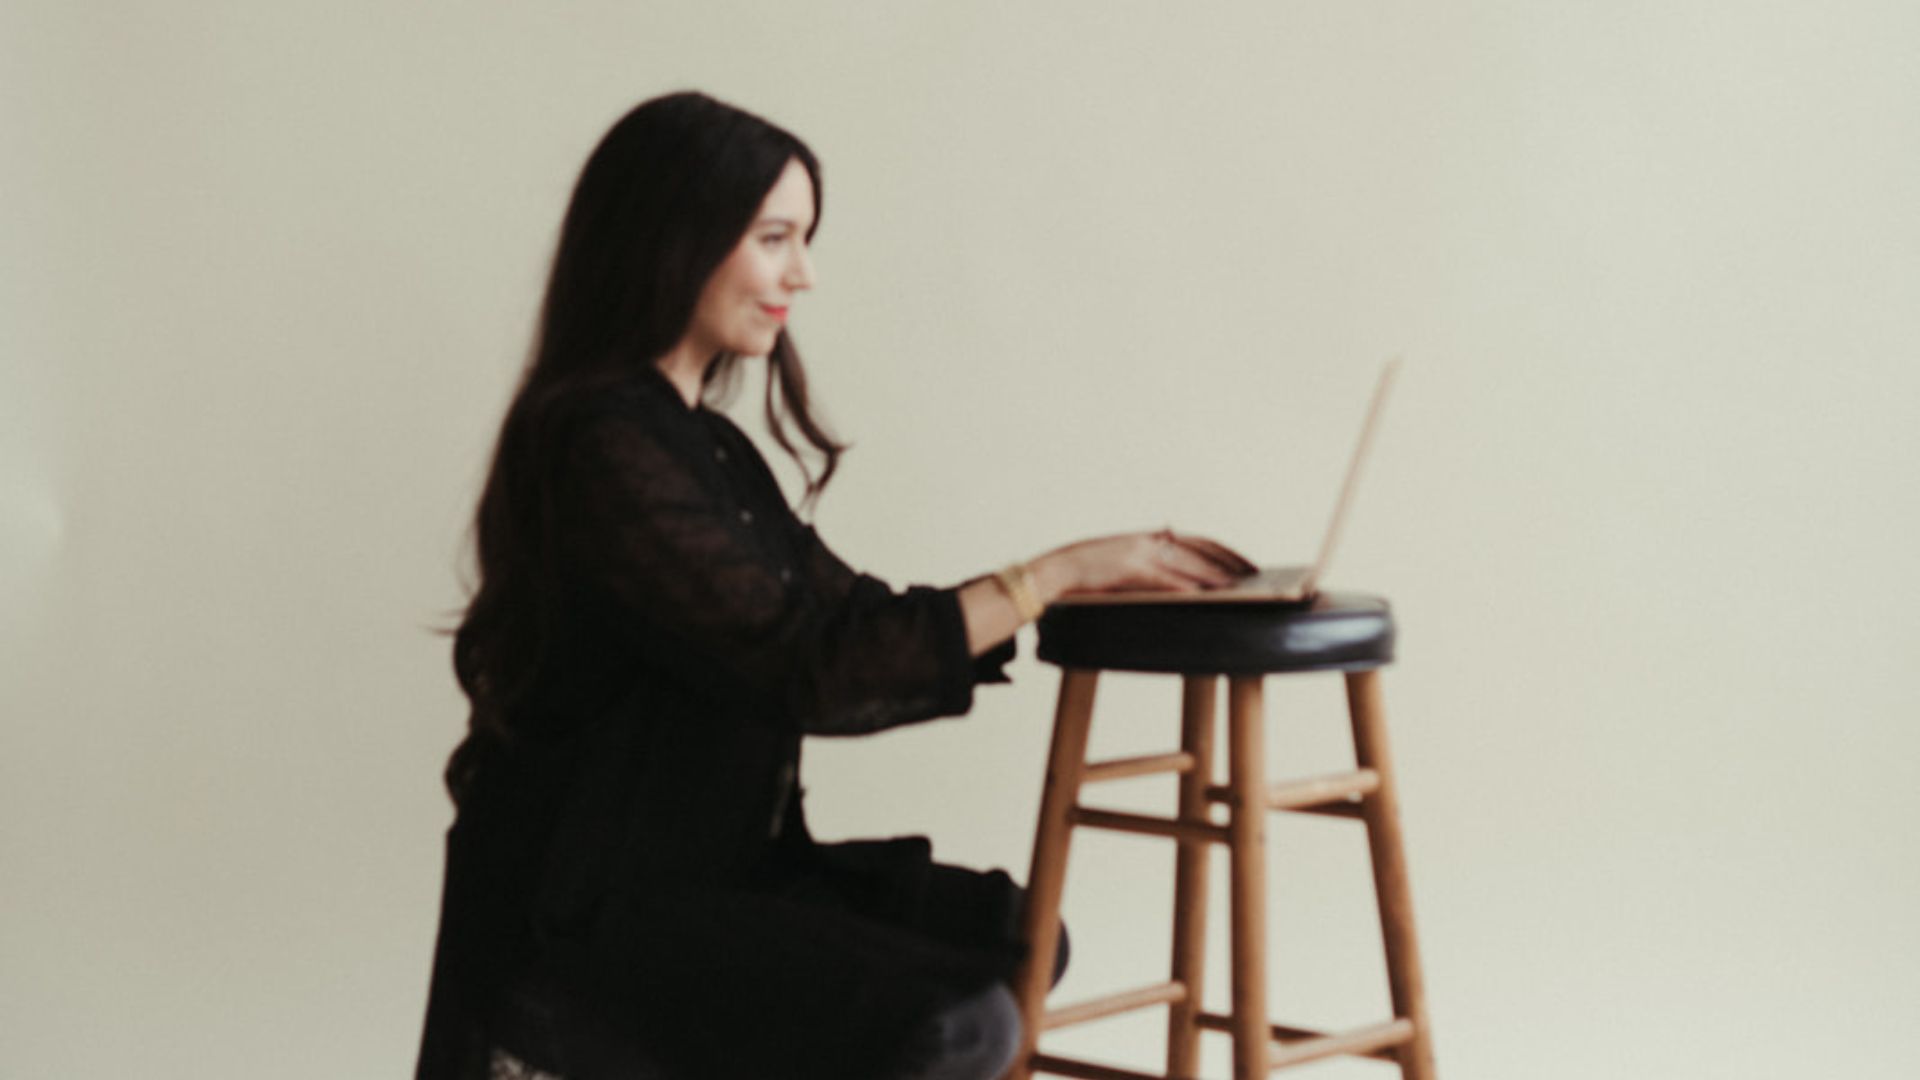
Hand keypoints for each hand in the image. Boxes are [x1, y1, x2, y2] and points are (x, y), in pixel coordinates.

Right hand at [1037, 529, 1256, 596]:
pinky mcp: (1129, 570)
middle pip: (1200, 548)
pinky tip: (1205, 595)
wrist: (1052, 573)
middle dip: (1230, 561)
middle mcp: (1147, 541)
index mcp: (1145, 538)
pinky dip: (1188, 586)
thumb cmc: (1083, 576)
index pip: (1195, 539)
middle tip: (1255, 574)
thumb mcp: (1117, 564)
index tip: (1245, 563)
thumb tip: (1177, 583)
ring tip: (1239, 587)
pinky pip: (1166, 579)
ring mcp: (1138, 553)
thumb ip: (1145, 566)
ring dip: (1216, 574)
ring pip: (1188, 562)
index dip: (1224, 550)